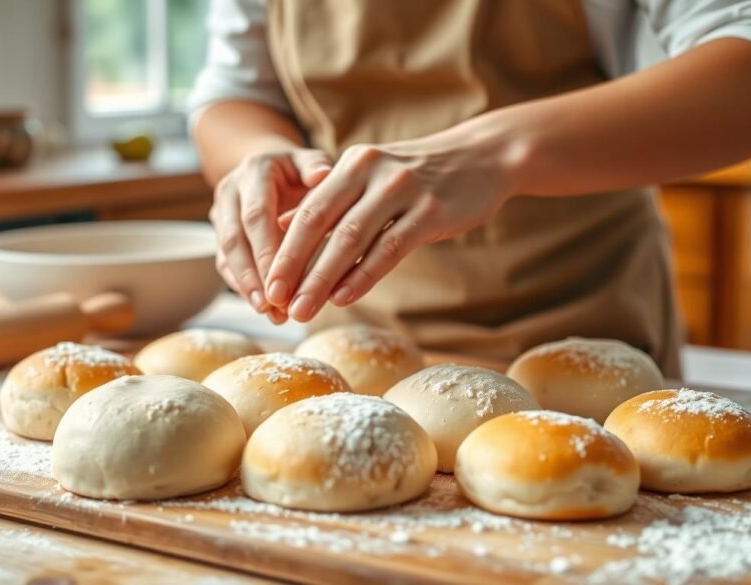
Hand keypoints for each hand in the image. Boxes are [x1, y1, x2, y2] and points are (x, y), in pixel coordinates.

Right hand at [209, 146, 331, 322]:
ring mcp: (221, 212)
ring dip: (246, 287)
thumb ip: (317, 168)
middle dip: (253, 275)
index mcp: (255, 170)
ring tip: (271, 313)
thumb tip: (323, 175)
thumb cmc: (301, 169)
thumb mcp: (312, 161)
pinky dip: (243, 287)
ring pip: (226, 254)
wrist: (272, 166)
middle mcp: (231, 190)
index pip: (256, 214)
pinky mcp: (220, 232)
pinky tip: (263, 308)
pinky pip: (225, 263)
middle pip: (235, 238)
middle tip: (273, 305)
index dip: (266, 250)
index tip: (282, 280)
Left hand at [264, 136, 517, 321]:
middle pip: (321, 224)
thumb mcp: (370, 178)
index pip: (307, 211)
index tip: (267, 286)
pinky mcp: (431, 211)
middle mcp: (371, 171)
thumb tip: (279, 228)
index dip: (283, 251)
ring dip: (323, 279)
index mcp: (351, 164)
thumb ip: (327, 201)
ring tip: (304, 309)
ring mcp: (402, 189)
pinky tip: (344, 297)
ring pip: (351, 239)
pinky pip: (390, 248)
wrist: (483, 158)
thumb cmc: (419, 176)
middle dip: (295, 267)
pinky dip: (364, 275)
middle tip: (277, 303)